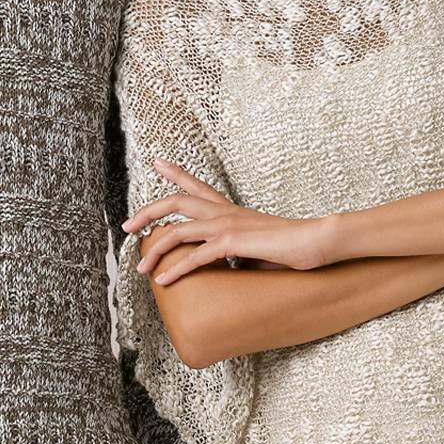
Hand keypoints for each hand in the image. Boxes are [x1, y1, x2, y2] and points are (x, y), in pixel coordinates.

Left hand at [122, 160, 332, 282]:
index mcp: (231, 210)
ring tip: (140, 267)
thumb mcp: (259, 249)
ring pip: (177, 230)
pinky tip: (164, 280)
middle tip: (127, 225)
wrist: (315, 240)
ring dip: (154, 249)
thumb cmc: (293, 247)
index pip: (198, 186)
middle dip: (147, 212)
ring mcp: (227, 225)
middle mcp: (225, 212)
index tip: (157, 163)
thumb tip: (231, 270)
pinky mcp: (233, 242)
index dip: (175, 173)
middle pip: (176, 201)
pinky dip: (176, 269)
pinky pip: (195, 256)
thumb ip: (239, 254)